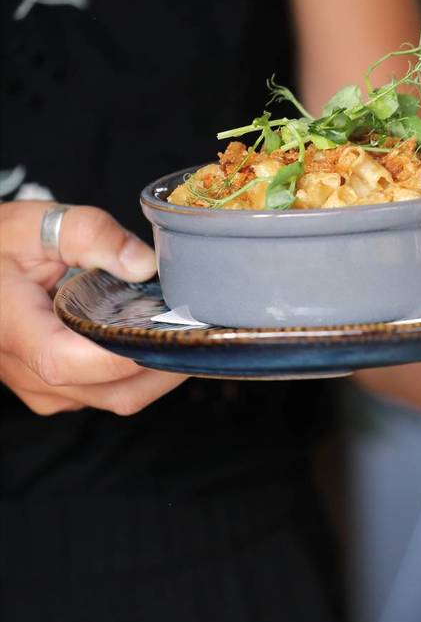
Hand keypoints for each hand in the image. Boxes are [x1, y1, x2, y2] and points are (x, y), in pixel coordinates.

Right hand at [0, 201, 186, 414]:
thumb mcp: (36, 223)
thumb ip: (89, 234)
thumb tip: (144, 264)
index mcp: (13, 330)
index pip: (71, 361)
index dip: (130, 351)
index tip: (176, 324)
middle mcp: (26, 372)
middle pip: (114, 391)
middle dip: (167, 362)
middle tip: (201, 324)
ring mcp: (42, 389)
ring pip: (120, 398)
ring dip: (160, 369)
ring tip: (182, 328)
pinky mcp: (56, 392)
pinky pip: (109, 393)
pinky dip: (140, 372)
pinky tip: (152, 336)